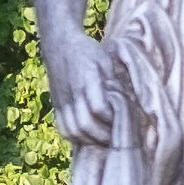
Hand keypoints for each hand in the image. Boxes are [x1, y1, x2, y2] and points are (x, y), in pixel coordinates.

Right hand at [42, 25, 114, 147]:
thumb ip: (114, 82)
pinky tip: (88, 136)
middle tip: (116, 138)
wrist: (59, 44)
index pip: (98, 108)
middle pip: (85, 124)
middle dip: (103, 135)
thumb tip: (126, 103)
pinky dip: (76, 137)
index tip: (122, 120)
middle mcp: (73, 93)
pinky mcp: (57, 105)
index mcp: (87, 79)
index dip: (111, 118)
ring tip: (103, 140)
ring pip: (73, 130)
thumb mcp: (106, 60)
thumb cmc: (87, 51)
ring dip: (89, 140)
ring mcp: (62, 101)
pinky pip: (63, 128)